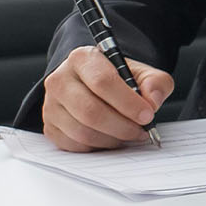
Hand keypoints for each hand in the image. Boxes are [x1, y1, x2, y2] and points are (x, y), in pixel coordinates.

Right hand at [41, 45, 173, 151]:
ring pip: (81, 131)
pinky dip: (97, 147)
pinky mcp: (50, 126)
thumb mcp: (143, 73)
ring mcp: (51, 105)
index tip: (147, 115)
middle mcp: (60, 80)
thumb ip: (155, 83)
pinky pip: (73, 145)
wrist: (96, 84)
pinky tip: (112, 138)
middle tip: (141, 131)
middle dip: (122, 126)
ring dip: (111, 139)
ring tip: (129, 134)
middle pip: (90, 111)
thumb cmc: (119, 78)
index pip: (103, 82)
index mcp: (83, 58)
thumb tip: (152, 102)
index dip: (127, 103)